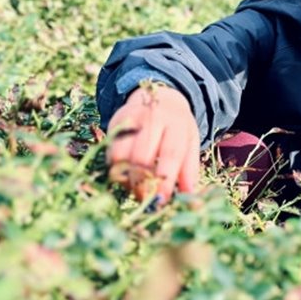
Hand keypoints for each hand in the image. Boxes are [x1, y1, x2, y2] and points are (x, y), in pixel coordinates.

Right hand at [106, 85, 199, 203]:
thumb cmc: (178, 129)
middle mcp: (154, 119)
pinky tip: (125, 174)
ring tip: (135, 188)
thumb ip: (189, 169)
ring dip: (126, 178)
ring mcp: (133, 119)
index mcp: (177, 125)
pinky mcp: (116, 122)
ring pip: (122, 155)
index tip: (161, 201)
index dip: (165, 180)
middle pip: (143, 156)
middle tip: (145, 199)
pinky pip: (110, 151)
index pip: (171, 154)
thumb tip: (189, 197)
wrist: (162, 98)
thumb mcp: (190, 143)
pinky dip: (115, 168)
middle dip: (142, 183)